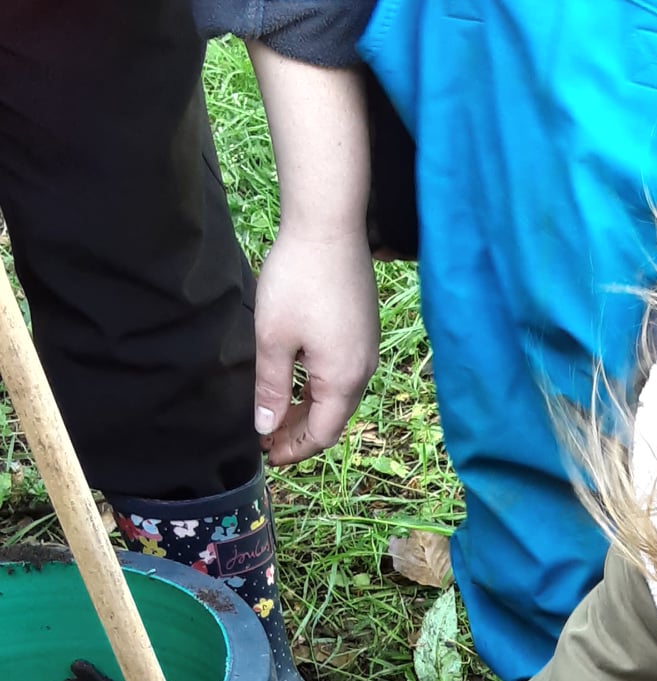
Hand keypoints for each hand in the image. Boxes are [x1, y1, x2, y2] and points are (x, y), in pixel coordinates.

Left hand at [253, 224, 378, 463]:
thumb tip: (266, 426)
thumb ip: (271, 387)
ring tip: (278, 410)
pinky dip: (320, 387)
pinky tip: (298, 379)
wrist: (329, 227)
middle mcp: (363, 370)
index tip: (266, 454)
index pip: (322, 434)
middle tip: (266, 435)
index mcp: (342, 379)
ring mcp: (367, 350)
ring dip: (309, 409)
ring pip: (338, 396)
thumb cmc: (297, 282)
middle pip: (333, 418)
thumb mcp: (273, 339)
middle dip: (300, 432)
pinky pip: (344, 373)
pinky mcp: (364, 331)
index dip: (293, 449)